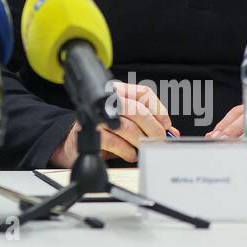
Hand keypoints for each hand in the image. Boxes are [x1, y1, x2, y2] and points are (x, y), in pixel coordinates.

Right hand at [48, 81, 178, 166]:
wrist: (74, 140)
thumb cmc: (104, 129)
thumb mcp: (127, 122)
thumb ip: (148, 124)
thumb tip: (172, 132)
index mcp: (118, 92)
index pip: (144, 94)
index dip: (158, 109)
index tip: (166, 125)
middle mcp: (107, 101)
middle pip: (138, 110)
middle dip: (153, 129)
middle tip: (159, 140)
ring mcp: (97, 116)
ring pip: (128, 127)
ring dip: (141, 142)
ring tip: (144, 148)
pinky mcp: (90, 133)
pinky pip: (115, 142)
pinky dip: (127, 151)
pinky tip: (130, 154)